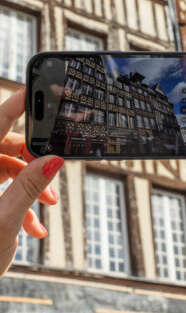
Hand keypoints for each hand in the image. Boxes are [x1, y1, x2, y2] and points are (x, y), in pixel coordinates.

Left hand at [0, 88, 63, 275]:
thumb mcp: (4, 221)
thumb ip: (28, 187)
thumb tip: (52, 160)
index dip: (19, 103)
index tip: (38, 88)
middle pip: (6, 145)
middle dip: (34, 157)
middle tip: (53, 169)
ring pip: (6, 167)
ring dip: (31, 183)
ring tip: (49, 204)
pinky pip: (1, 187)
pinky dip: (21, 200)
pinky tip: (35, 224)